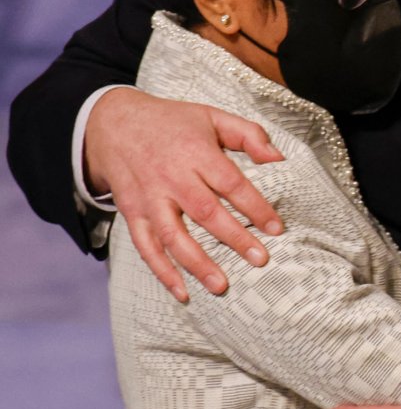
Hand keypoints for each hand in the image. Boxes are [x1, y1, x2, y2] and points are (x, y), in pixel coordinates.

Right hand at [85, 88, 284, 301]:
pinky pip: (145, 247)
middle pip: (206, 213)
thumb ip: (248, 135)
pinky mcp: (133, 214)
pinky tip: (182, 292)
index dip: (255, 207)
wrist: (113, 124)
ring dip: (197, 264)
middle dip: (234, 239)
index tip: (276, 228)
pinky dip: (162, 271)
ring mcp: (150, 199)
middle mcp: (172, 178)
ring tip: (221, 286)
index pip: (231, 184)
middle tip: (260, 260)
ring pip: (173, 236)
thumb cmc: (173, 122)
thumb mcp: (213, 117)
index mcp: (196, 153)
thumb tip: (278, 159)